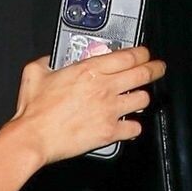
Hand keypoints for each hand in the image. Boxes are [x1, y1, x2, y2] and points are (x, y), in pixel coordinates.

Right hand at [13, 45, 165, 166]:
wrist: (33, 137)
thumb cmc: (34, 110)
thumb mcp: (34, 73)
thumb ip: (47, 61)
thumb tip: (50, 60)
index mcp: (89, 70)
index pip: (129, 55)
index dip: (143, 53)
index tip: (144, 54)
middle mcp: (104, 88)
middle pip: (143, 74)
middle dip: (155, 69)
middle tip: (158, 69)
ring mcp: (110, 110)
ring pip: (143, 99)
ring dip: (143, 98)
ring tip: (139, 98)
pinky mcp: (109, 132)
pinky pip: (134, 128)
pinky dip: (134, 126)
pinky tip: (130, 125)